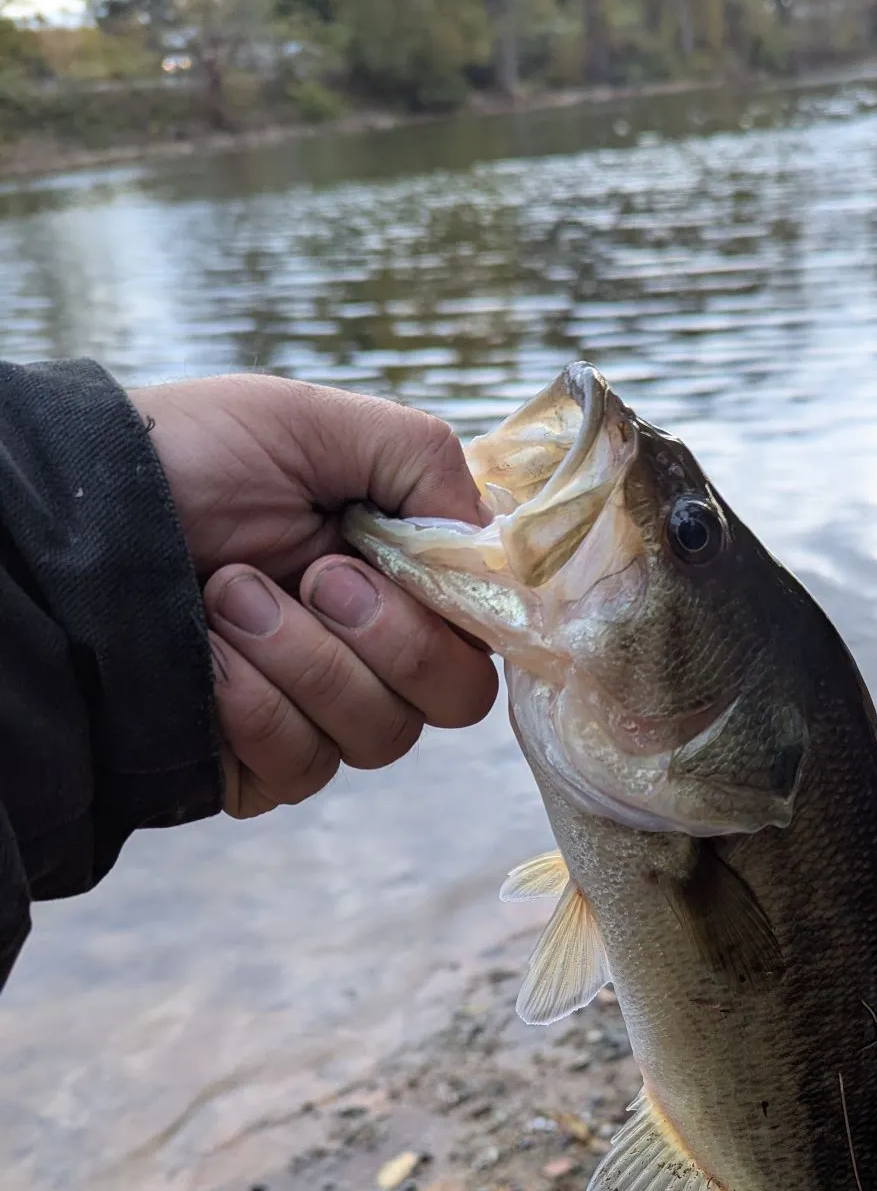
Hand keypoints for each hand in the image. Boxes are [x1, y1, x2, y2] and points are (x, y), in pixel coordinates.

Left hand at [132, 374, 499, 817]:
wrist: (69, 521)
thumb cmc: (190, 460)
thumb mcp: (313, 424)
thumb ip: (426, 464)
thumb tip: (493, 543)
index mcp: (400, 576)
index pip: (487, 630)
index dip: (468, 614)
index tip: (404, 564)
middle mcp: (374, 650)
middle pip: (455, 697)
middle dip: (390, 637)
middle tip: (314, 575)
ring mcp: (322, 711)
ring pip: (381, 734)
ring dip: (304, 660)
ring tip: (226, 595)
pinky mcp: (264, 763)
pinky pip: (303, 766)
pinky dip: (253, 706)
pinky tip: (202, 656)